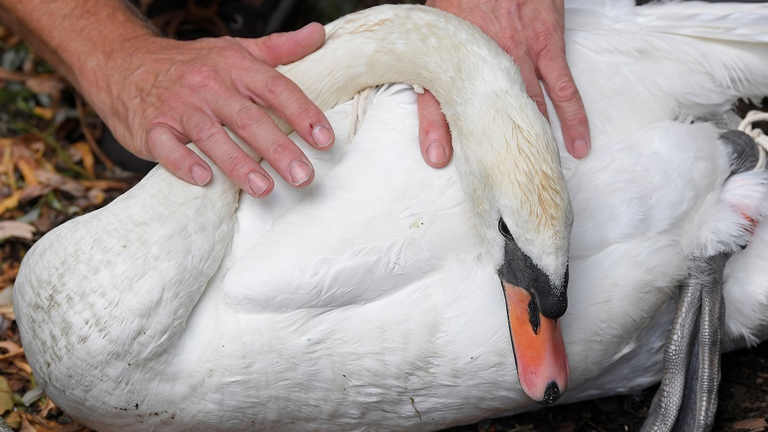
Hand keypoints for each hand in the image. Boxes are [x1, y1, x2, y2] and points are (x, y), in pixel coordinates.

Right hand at [85, 23, 334, 196]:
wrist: (124, 62)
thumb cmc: (190, 63)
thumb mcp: (236, 50)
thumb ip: (279, 48)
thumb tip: (318, 34)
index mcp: (235, 67)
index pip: (276, 88)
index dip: (303, 113)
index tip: (325, 139)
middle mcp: (209, 86)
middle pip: (249, 118)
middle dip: (278, 149)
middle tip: (303, 175)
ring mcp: (179, 107)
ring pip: (211, 136)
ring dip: (239, 163)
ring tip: (264, 188)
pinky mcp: (152, 128)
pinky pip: (167, 147)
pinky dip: (184, 162)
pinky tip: (204, 179)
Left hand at [422, 0, 590, 159]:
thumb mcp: (438, 28)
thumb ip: (430, 69)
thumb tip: (425, 107)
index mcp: (450, 53)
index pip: (436, 96)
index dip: (435, 129)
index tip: (437, 159)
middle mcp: (483, 58)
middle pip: (485, 111)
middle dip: (490, 148)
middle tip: (499, 182)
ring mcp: (518, 53)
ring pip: (526, 108)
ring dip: (532, 143)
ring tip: (538, 174)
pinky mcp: (546, 44)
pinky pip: (562, 88)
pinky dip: (572, 118)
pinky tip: (577, 144)